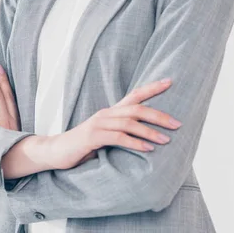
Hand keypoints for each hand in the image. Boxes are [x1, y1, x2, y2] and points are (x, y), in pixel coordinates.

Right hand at [47, 78, 181, 169]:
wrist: (55, 151)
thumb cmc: (82, 145)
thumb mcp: (104, 135)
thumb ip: (120, 132)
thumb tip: (145, 137)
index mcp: (110, 112)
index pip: (134, 95)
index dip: (152, 88)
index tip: (170, 82)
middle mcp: (105, 114)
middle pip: (136, 108)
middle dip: (159, 115)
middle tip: (177, 124)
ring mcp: (98, 124)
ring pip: (129, 123)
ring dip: (150, 132)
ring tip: (166, 140)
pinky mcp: (92, 137)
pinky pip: (118, 138)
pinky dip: (135, 143)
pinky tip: (147, 149)